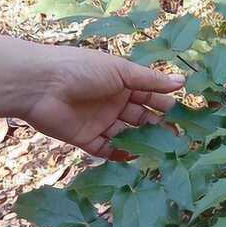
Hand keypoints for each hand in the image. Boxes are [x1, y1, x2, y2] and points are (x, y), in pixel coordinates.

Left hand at [0, 33, 184, 158]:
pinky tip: (134, 157)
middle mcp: (112, 101)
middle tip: (177, 138)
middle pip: (140, 116)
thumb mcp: (121, 71)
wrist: (40, 85)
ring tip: (161, 150)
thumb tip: (182, 82)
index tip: (185, 116)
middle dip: (158, 125)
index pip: (149, 94)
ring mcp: (99, 120)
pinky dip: (119, 154)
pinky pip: (105, 149)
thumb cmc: (82, 69)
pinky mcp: (84, 138)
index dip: (165, 104)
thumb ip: (151, 80)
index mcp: (121, 82)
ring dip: (142, 141)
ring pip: (126, 134)